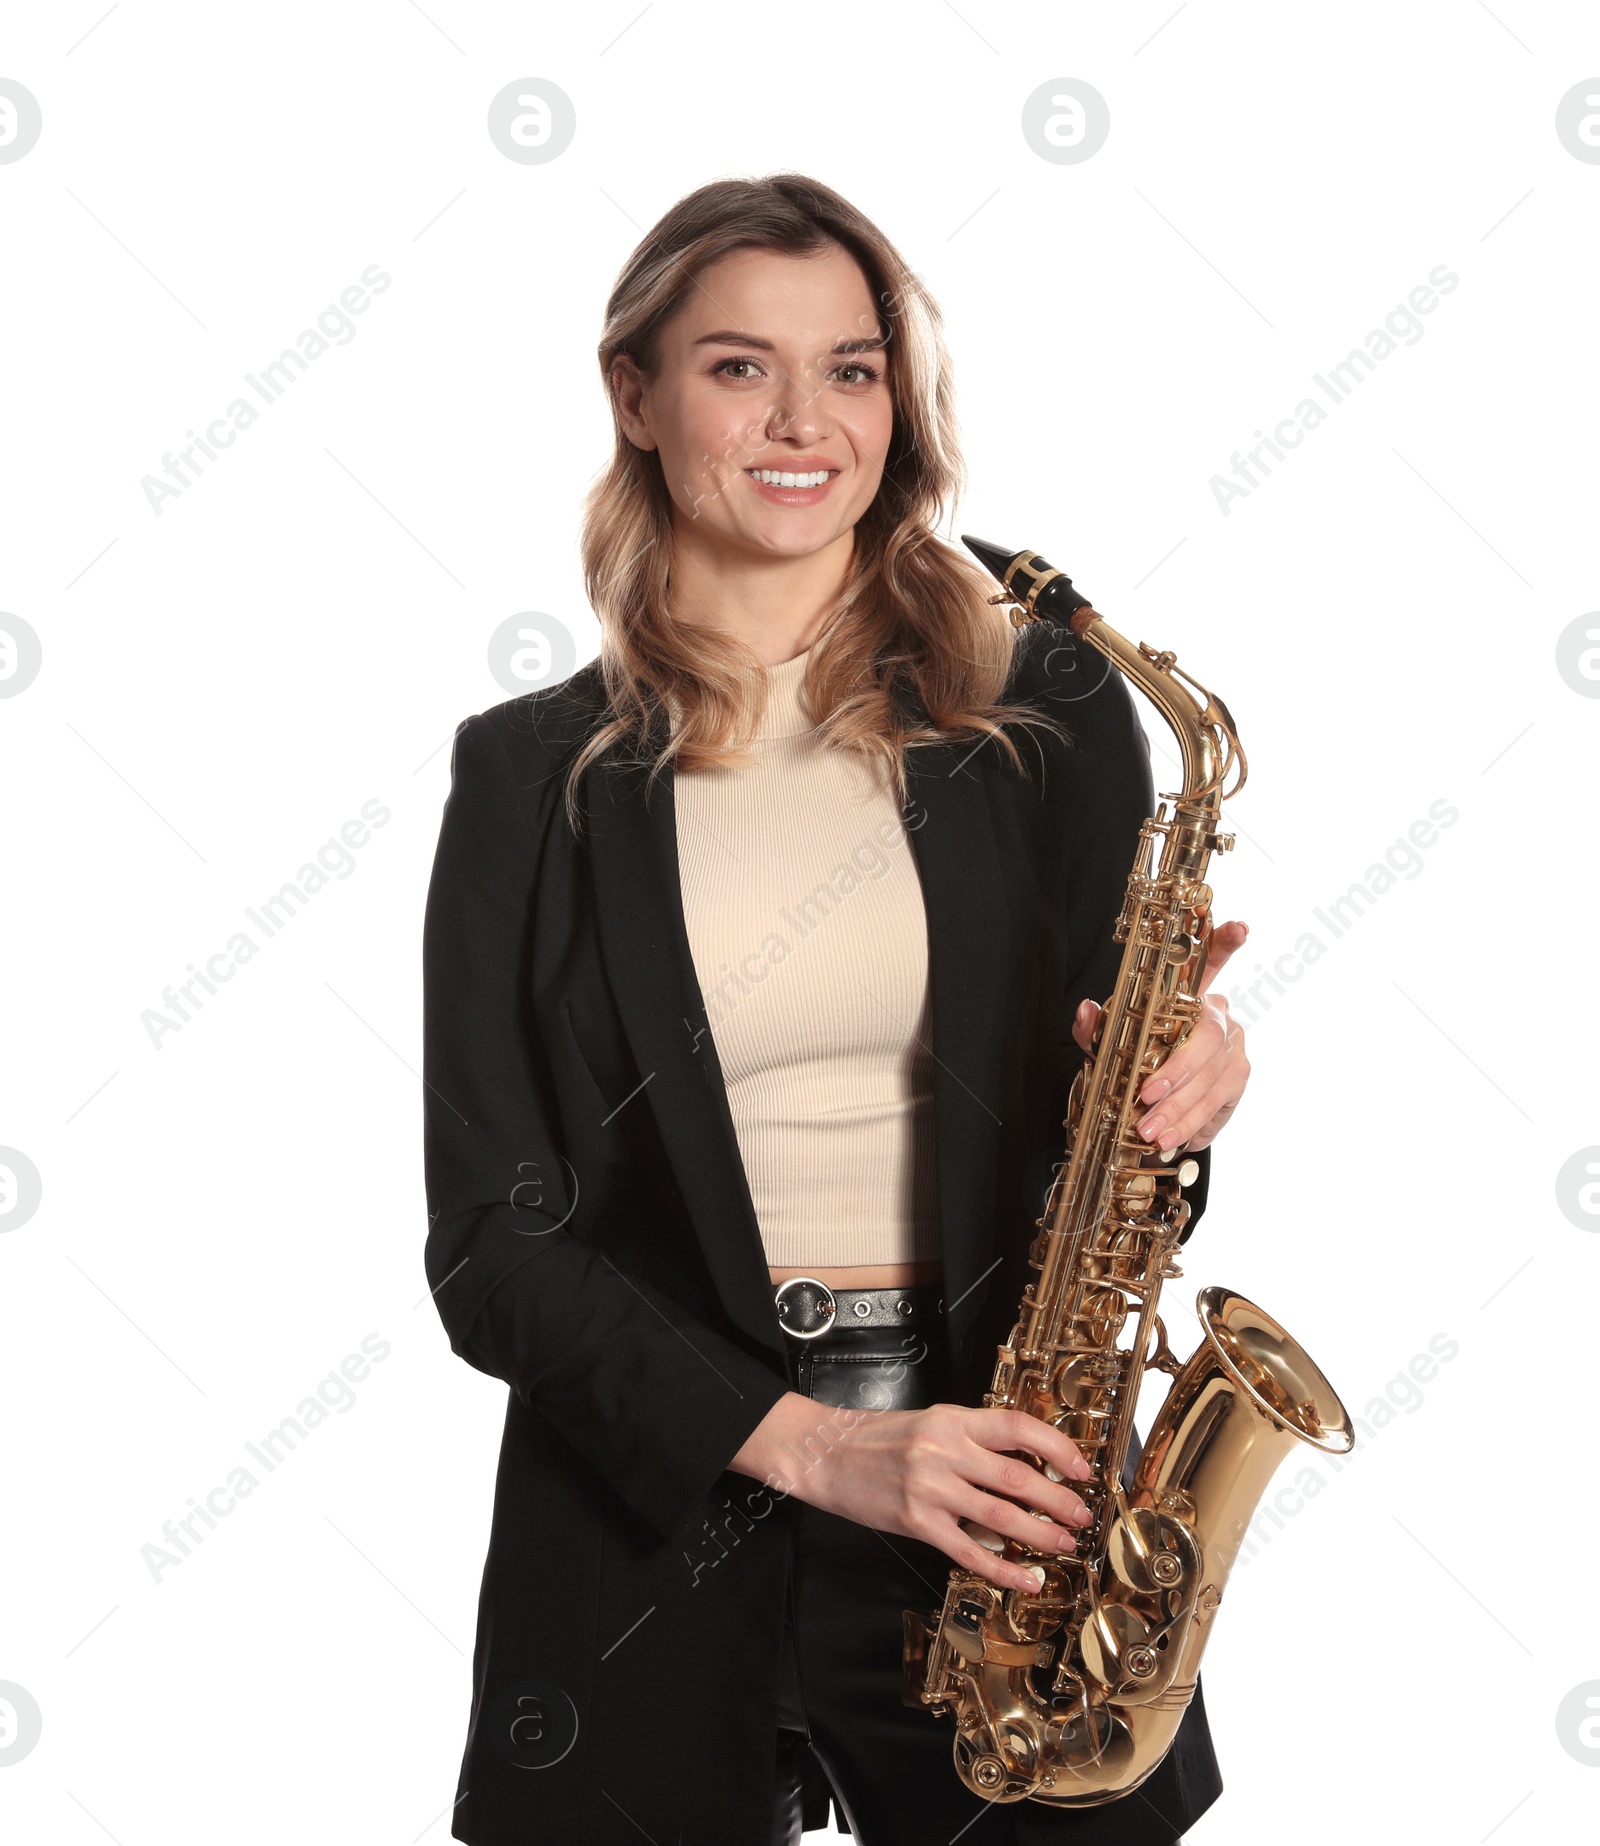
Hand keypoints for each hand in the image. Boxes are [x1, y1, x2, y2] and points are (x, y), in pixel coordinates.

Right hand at [731, 1393, 1094, 1593]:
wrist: (826, 1453)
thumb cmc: (879, 1438)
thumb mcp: (931, 1423)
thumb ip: (973, 1440)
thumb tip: (1027, 1464)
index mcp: (953, 1420)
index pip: (1018, 1427)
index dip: (1058, 1447)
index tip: (1081, 1468)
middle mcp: (945, 1450)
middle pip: (1019, 1476)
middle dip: (1060, 1499)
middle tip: (1082, 1515)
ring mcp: (931, 1488)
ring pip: (1001, 1516)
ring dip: (1040, 1534)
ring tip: (1063, 1544)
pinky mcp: (917, 1522)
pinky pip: (969, 1552)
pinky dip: (1002, 1568)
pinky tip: (1024, 1578)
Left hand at [1071, 918, 1251, 1155]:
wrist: (1153, 1103)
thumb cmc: (1136, 1060)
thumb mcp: (1110, 1044)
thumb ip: (1096, 1030)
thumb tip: (1085, 1010)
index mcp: (1190, 996)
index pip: (1211, 963)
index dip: (1226, 943)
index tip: (1240, 927)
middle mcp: (1218, 1017)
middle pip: (1208, 1038)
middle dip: (1178, 1070)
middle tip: (1147, 1097)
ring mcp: (1233, 1050)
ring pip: (1213, 1078)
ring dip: (1180, 1108)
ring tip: (1151, 1131)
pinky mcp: (1238, 1083)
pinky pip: (1218, 1105)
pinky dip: (1191, 1124)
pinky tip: (1173, 1138)